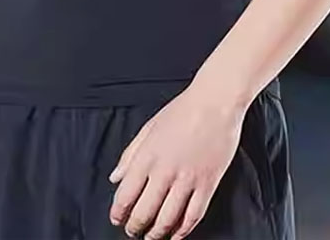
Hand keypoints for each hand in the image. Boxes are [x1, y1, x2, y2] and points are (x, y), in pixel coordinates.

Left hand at [107, 85, 246, 238]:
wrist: (214, 103)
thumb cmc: (181, 111)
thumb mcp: (148, 128)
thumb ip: (130, 154)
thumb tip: (115, 177)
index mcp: (147, 156)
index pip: (126, 194)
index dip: (119, 212)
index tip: (116, 219)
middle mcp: (165, 171)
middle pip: (145, 211)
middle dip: (136, 226)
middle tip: (132, 232)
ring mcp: (188, 179)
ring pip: (169, 218)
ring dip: (157, 233)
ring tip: (152, 237)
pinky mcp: (208, 184)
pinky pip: (194, 214)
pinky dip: (184, 230)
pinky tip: (177, 235)